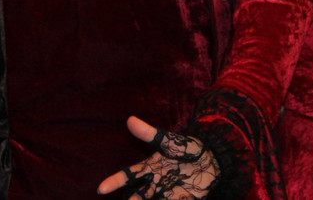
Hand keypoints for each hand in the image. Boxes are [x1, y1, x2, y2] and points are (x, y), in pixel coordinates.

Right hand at [97, 116, 218, 197]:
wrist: (212, 157)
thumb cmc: (186, 148)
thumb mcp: (168, 141)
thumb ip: (150, 134)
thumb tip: (130, 120)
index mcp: (151, 168)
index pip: (129, 176)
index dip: (114, 182)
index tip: (100, 188)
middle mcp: (156, 183)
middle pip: (138, 195)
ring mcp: (168, 193)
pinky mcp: (182, 199)